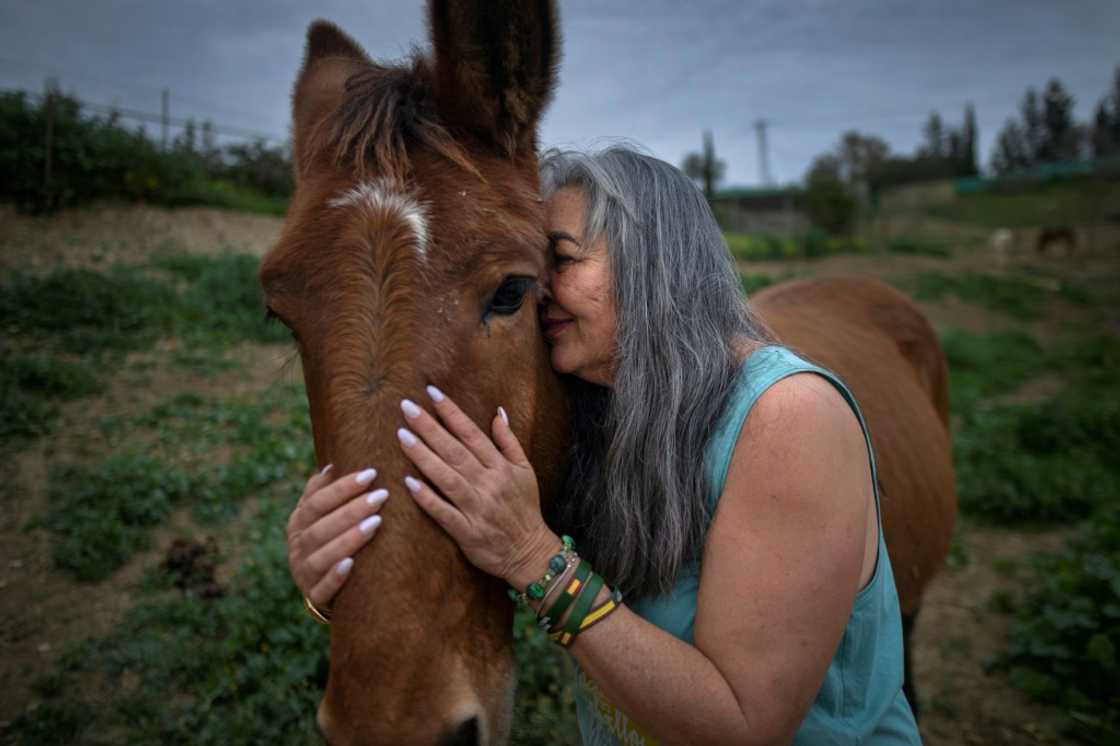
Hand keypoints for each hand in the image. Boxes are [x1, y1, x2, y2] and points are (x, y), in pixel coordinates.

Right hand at [287, 465, 388, 607]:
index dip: (342, 487)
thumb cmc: (330, 539)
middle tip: (381, 496)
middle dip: (351, 510)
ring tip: (376, 523)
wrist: (324, 587)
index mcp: (298, 522)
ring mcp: (304, 573)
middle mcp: (297, 547)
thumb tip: (333, 466)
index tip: (371, 474)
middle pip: (320, 527)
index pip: (317, 502)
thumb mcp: (322, 516)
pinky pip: (322, 589)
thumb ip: (323, 492)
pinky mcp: (315, 597)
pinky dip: (335, 577)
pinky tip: (351, 565)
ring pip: (322, 556)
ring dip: (348, 539)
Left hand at [396, 386, 558, 585]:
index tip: (431, 393)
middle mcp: (488, 484)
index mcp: (501, 467)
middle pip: (454, 451)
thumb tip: (497, 412)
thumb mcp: (525, 471)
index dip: (451, 412)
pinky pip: (444, 512)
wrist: (529, 552)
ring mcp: (477, 508)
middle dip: (429, 427)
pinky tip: (408, 482)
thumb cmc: (525, 508)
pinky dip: (427, 498)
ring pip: (446, 477)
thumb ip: (509, 441)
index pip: (472, 433)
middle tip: (406, 407)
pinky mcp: (466, 531)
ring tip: (401, 436)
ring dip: (423, 456)